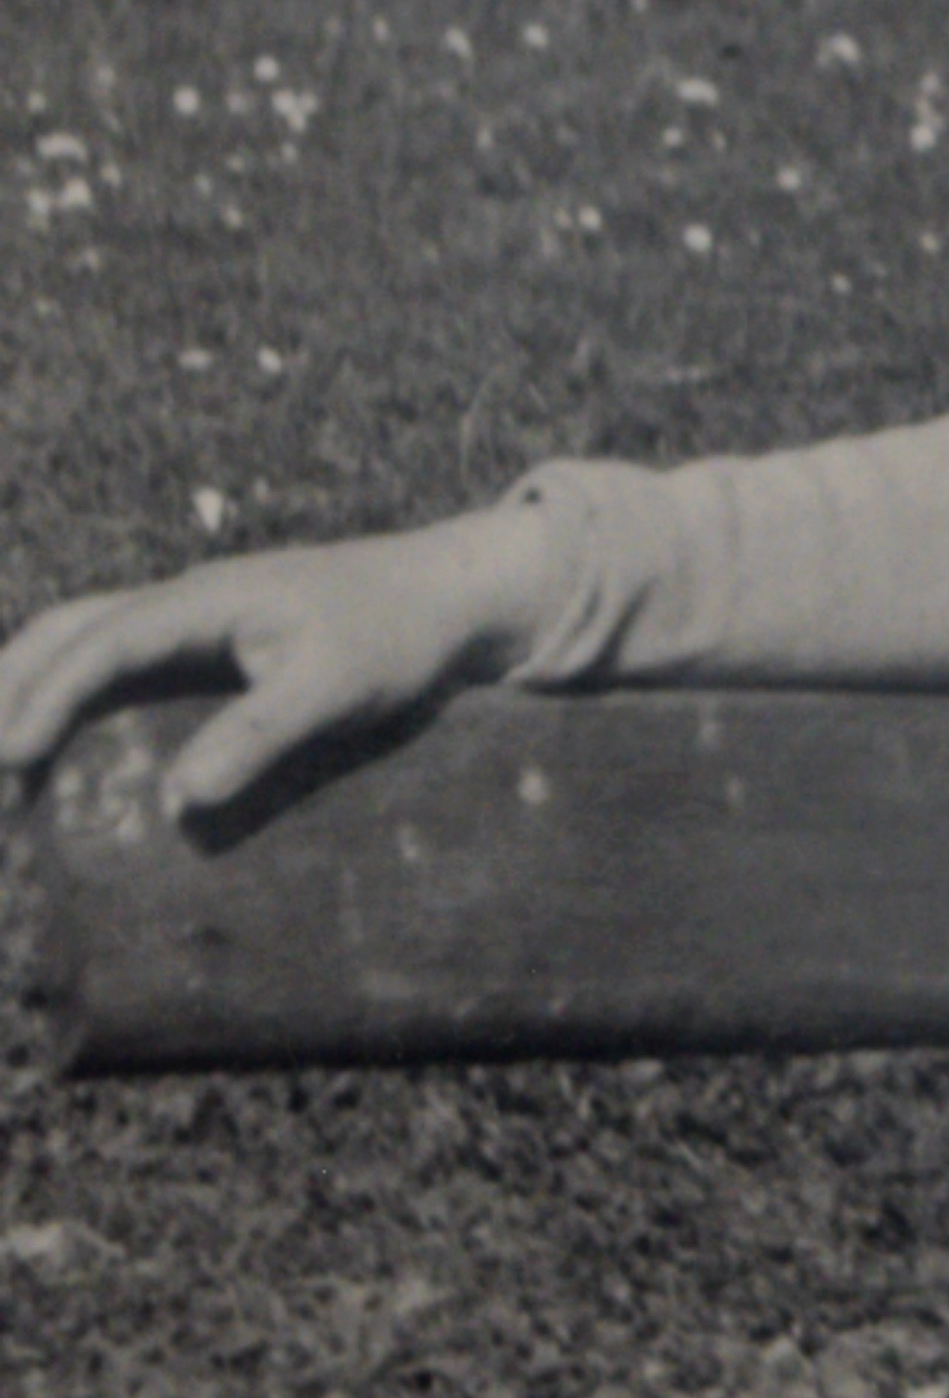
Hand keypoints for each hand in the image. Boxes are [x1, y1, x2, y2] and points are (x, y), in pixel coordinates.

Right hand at [0, 504, 570, 812]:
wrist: (456, 594)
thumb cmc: (402, 637)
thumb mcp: (341, 689)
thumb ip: (262, 737)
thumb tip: (176, 803)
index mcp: (205, 600)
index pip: (100, 644)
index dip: (46, 699)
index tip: (11, 758)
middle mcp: (185, 600)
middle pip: (65, 632)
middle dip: (10, 692)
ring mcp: (195, 617)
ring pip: (83, 638)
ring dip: (31, 689)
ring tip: (8, 770)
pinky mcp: (214, 642)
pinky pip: (120, 660)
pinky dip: (76, 693)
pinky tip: (65, 746)